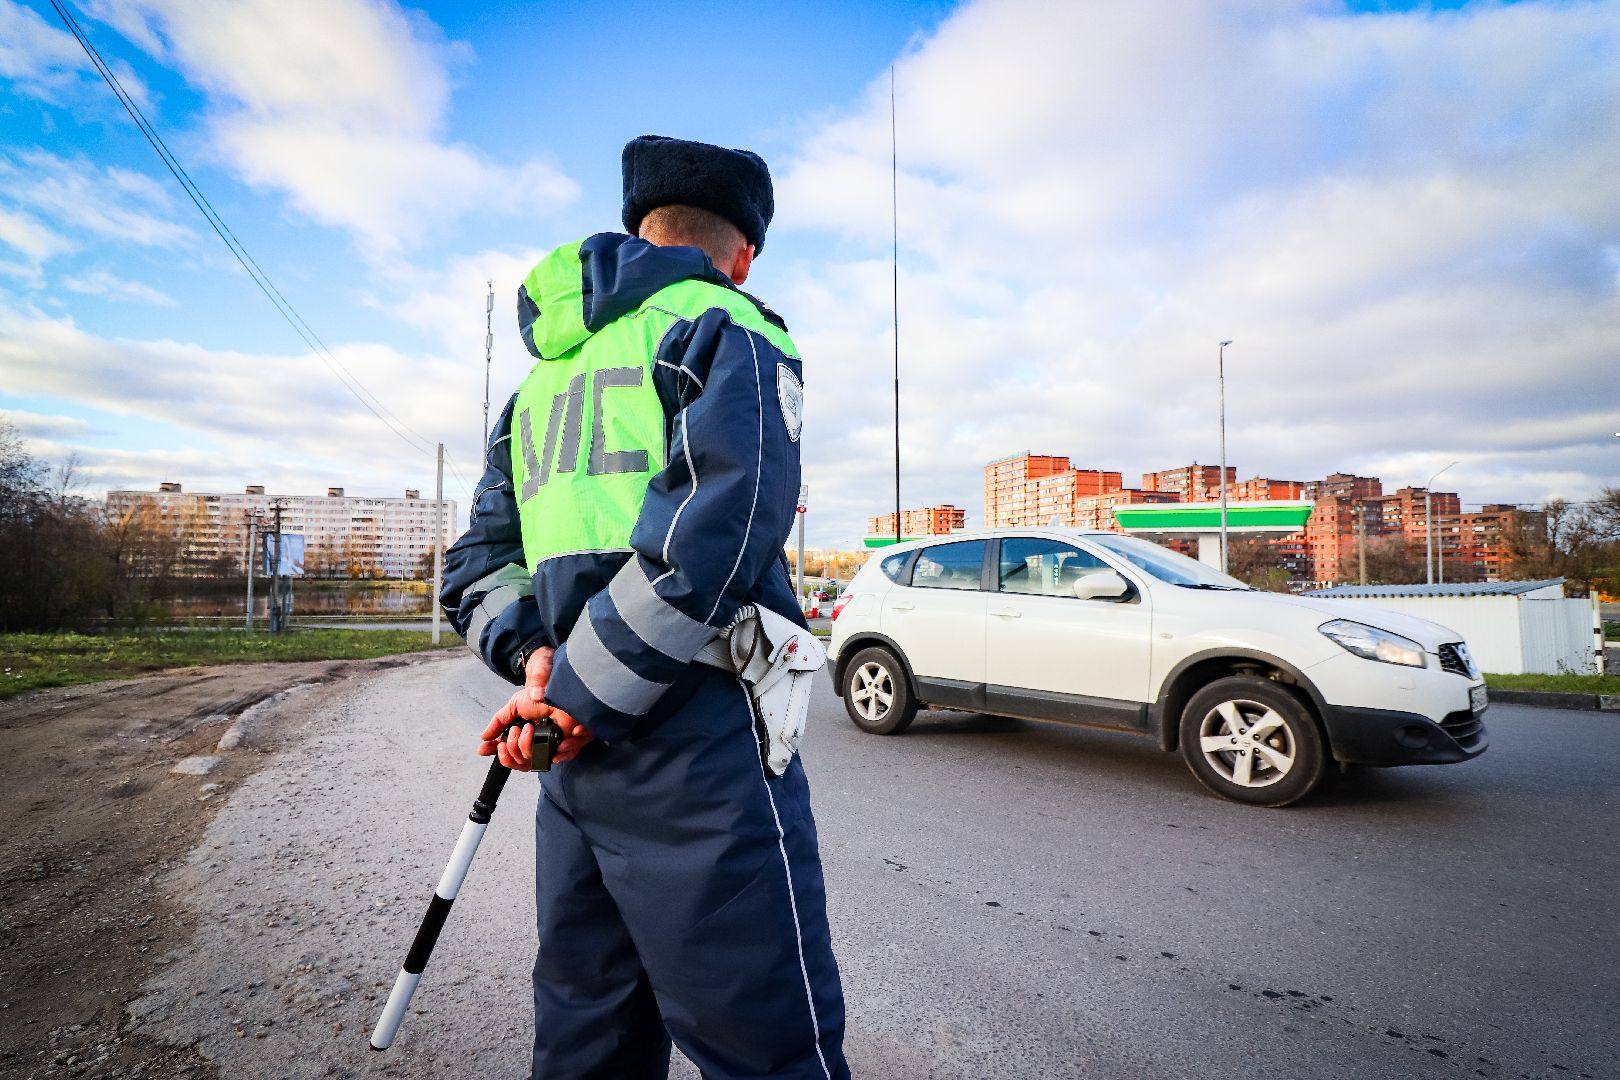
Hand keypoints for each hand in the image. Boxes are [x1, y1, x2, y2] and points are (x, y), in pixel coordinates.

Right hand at [476, 646, 594, 768]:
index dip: (499, 754)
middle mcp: (534, 744)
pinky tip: (542, 740)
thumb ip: (499, 721)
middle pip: (517, 762)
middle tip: (516, 732)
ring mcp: (548, 746)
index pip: (509, 754)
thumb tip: (484, 737)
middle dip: (511, 748)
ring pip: (530, 762)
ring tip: (529, 729)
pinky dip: (549, 753)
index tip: (484, 750)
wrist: (554, 690)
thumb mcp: (514, 706)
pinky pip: (553, 759)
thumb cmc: (539, 697)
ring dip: (524, 746)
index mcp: (523, 736)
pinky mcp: (563, 746)